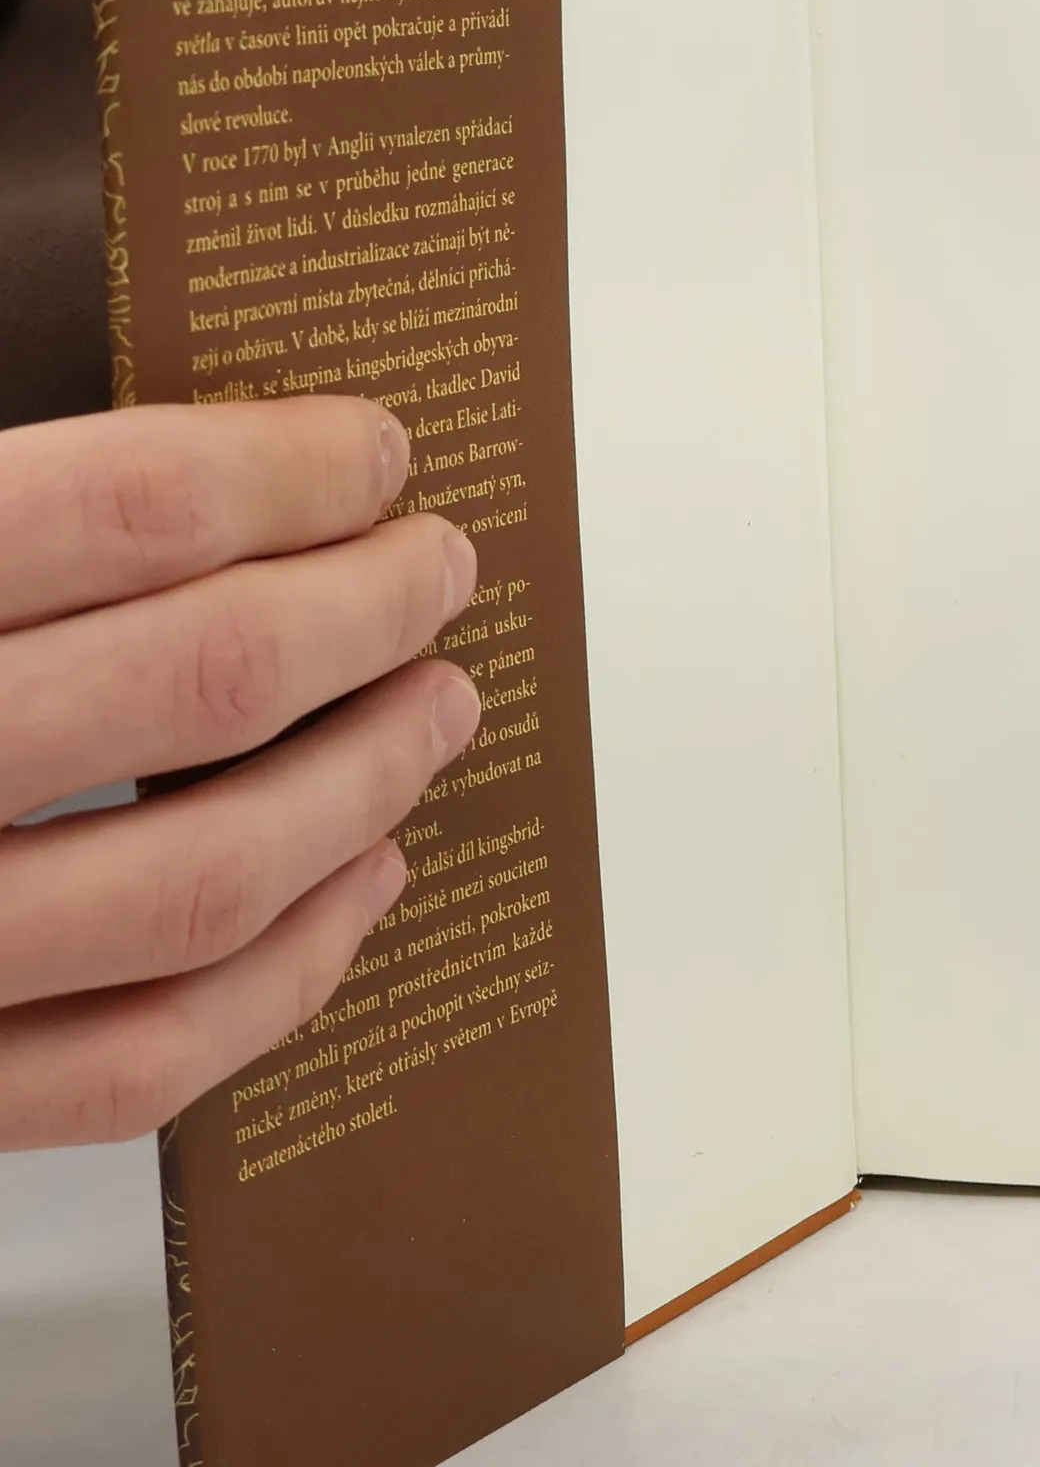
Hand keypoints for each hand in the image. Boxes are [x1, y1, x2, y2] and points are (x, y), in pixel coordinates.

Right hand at [0, 397, 478, 1148]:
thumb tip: (183, 465)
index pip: (118, 510)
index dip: (282, 470)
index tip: (373, 452)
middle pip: (188, 685)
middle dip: (360, 611)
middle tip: (436, 564)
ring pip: (194, 884)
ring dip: (361, 784)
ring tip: (441, 707)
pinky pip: (136, 1069)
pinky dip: (288, 980)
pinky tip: (362, 884)